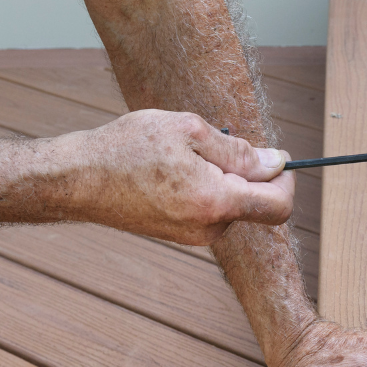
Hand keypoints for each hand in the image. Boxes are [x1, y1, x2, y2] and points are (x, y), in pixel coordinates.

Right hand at [55, 110, 293, 243]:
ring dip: (222, 176)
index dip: (287, 179)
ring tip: (182, 155)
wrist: (79, 179)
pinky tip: (172, 169)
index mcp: (216, 202)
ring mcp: (194, 235)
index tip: (276, 156)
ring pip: (232, 203)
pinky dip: (205, 186)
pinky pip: (211, 208)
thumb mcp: (188, 131)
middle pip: (256, 202)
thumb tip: (276, 163)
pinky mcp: (181, 234)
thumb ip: (239, 150)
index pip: (280, 205)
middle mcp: (209, 228)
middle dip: (248, 171)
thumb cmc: (128, 148)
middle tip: (210, 142)